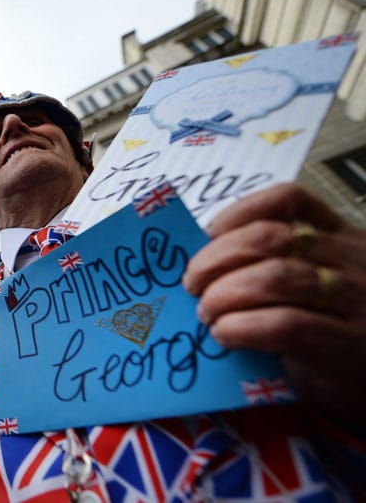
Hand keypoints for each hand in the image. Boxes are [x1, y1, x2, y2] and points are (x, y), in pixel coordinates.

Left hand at [182, 183, 365, 420]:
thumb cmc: (334, 331)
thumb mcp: (314, 285)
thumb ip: (273, 265)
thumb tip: (202, 265)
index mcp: (339, 236)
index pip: (289, 200)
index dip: (238, 212)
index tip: (208, 234)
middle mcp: (350, 260)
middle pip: (271, 239)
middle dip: (217, 258)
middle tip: (192, 284)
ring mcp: (352, 299)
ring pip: (276, 278)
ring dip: (226, 294)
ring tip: (207, 312)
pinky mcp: (346, 342)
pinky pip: (286, 325)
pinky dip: (243, 327)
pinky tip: (226, 334)